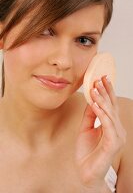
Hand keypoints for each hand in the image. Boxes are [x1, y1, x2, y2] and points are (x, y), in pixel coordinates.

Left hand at [75, 75, 125, 190]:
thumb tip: (92, 100)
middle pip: (112, 107)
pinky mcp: (113, 144)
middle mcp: (117, 129)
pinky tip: (95, 104)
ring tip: (95, 88)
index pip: (110, 106)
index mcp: (111, 126)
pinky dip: (101, 113)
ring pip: (110, 114)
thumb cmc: (86, 152)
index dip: (106, 92)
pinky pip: (107, 125)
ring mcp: (117, 136)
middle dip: (106, 91)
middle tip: (100, 78)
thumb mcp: (85, 129)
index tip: (101, 79)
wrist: (85, 173)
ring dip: (102, 100)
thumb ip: (90, 115)